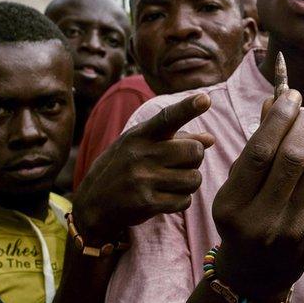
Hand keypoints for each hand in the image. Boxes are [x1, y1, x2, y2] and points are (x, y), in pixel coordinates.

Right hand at [72, 93, 213, 242]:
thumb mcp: (141, 145)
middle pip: (194, 152)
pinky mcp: (146, 203)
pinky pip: (184, 200)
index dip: (187, 108)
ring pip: (193, 178)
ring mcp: (143, 180)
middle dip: (195, 159)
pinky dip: (181, 200)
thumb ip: (175, 139)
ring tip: (173, 181)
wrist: (93, 203)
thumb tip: (210, 139)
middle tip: (181, 163)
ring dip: (189, 182)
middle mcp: (141, 155)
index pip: (167, 118)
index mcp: (139, 135)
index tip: (205, 99)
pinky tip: (166, 197)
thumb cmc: (123, 167)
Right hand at [211, 89, 303, 301]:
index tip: (287, 96)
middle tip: (300, 106)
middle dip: (300, 122)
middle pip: (292, 156)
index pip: (260, 151)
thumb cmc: (241, 219)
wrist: (257, 273)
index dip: (278, 118)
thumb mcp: (235, 186)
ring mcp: (294, 229)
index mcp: (233, 208)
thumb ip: (253, 146)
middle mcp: (264, 222)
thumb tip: (272, 102)